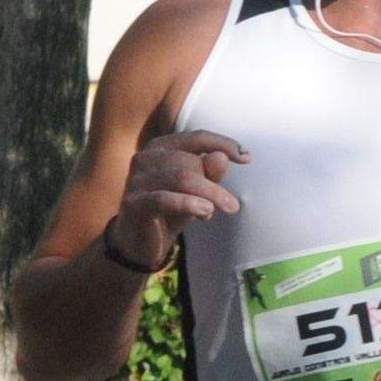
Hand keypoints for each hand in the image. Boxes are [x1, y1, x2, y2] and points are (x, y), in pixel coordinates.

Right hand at [118, 128, 246, 257]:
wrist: (141, 242)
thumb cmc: (172, 210)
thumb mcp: (197, 191)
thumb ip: (209, 173)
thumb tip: (222, 156)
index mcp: (161, 147)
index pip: (196, 138)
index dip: (223, 144)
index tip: (247, 158)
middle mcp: (145, 158)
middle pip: (190, 161)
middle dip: (216, 184)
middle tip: (233, 206)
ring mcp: (136, 179)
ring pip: (181, 178)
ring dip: (209, 194)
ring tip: (223, 210)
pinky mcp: (134, 202)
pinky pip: (164, 198)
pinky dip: (188, 203)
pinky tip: (206, 211)